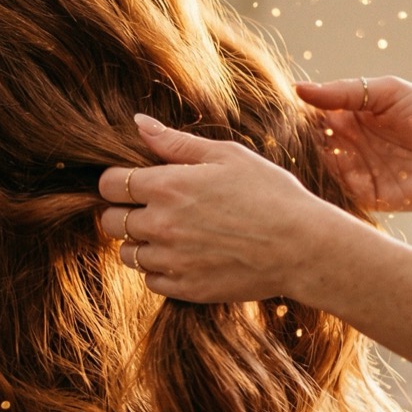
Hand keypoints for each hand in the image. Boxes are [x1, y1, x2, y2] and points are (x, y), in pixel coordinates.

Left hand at [98, 115, 359, 303]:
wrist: (302, 246)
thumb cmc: (270, 193)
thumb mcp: (226, 155)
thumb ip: (176, 142)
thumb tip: (138, 122)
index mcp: (167, 187)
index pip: (109, 185)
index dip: (116, 182)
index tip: (132, 183)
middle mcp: (160, 225)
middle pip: (110, 221)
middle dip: (123, 212)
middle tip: (151, 209)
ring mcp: (171, 261)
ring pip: (128, 254)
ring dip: (141, 243)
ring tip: (173, 233)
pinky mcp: (185, 288)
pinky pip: (151, 280)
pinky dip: (161, 269)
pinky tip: (186, 256)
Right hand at [298, 76, 411, 213]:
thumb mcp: (387, 92)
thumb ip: (344, 92)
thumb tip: (298, 89)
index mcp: (349, 117)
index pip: (311, 116)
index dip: (295, 114)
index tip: (279, 112)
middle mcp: (346, 145)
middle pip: (310, 144)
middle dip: (298, 140)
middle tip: (285, 134)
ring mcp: (354, 171)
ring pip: (319, 168)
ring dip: (311, 161)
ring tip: (308, 148)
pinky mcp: (364, 196)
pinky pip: (338, 191)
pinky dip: (329, 182)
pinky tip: (328, 169)